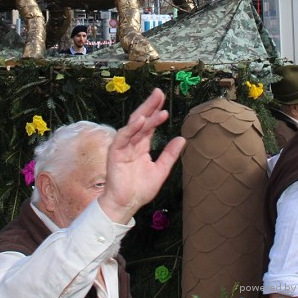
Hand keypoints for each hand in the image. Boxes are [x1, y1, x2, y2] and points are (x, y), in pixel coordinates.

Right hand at [99, 88, 186, 224]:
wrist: (126, 204)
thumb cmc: (140, 189)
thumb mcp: (161, 170)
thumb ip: (170, 154)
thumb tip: (182, 139)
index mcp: (141, 146)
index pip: (149, 125)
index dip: (156, 113)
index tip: (164, 101)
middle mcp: (132, 143)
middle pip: (141, 119)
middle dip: (150, 106)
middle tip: (159, 93)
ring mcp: (123, 146)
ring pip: (134, 125)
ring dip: (145, 114)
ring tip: (157, 104)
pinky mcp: (115, 152)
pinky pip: (123, 137)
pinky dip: (131, 128)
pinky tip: (141, 120)